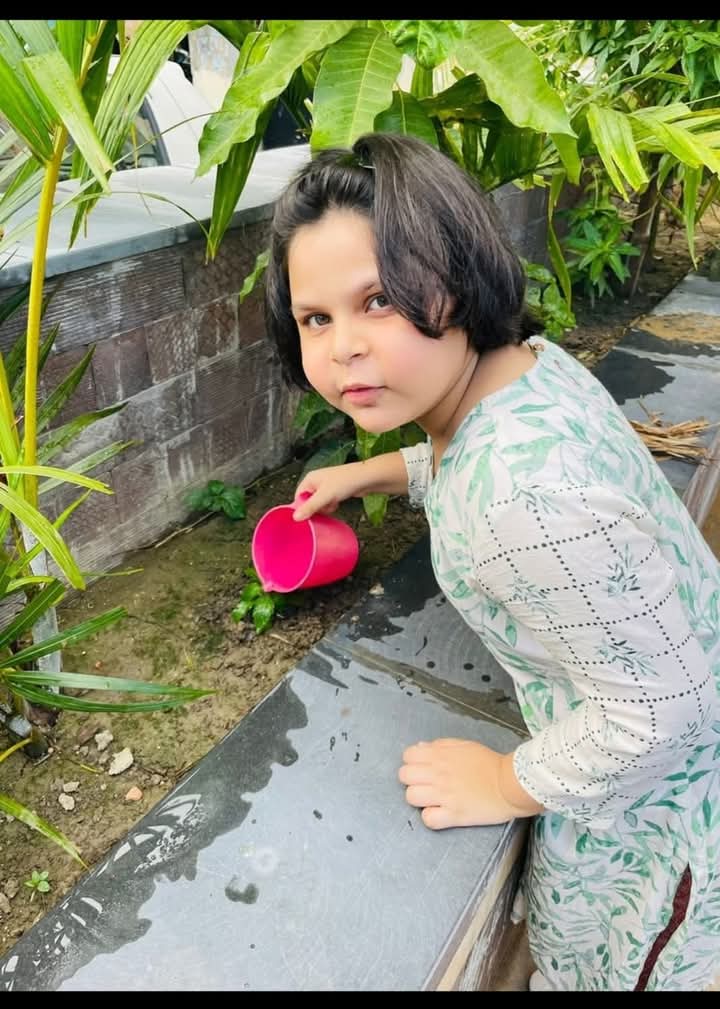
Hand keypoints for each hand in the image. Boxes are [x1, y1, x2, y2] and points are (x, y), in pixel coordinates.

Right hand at [293, 462, 365, 520]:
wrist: (366, 478)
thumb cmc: (345, 482)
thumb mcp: (325, 496)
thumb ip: (310, 507)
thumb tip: (295, 518)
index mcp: (309, 479)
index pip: (298, 496)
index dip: (303, 507)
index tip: (308, 516)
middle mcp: (316, 482)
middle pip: (308, 501)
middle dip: (316, 508)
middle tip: (324, 508)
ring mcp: (326, 486)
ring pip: (319, 503)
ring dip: (325, 507)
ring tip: (333, 504)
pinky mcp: (335, 491)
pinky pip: (328, 502)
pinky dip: (332, 505)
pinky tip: (337, 504)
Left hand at [398, 738, 542, 829]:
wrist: (510, 784)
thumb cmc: (489, 763)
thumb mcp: (464, 746)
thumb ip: (440, 745)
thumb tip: (420, 748)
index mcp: (440, 755)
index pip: (408, 756)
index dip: (412, 762)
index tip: (422, 768)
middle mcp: (438, 774)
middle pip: (404, 776)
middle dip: (412, 780)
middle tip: (425, 784)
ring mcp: (444, 795)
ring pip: (411, 797)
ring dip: (419, 799)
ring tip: (432, 800)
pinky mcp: (453, 815)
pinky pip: (428, 819)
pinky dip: (431, 818)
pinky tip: (440, 813)